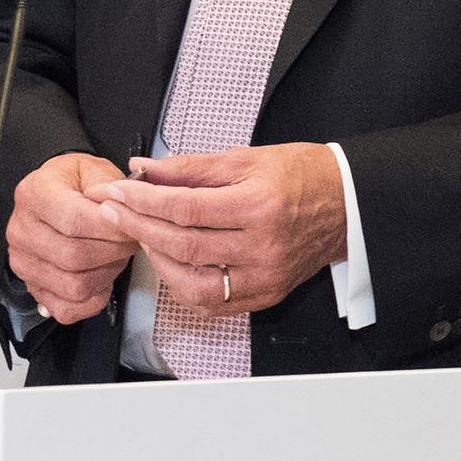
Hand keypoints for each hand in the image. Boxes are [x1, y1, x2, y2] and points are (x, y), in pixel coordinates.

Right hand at [4, 152, 131, 324]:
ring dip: (106, 274)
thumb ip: (112, 188)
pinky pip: (67, 308)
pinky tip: (100, 277)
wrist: (61, 192)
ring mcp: (24, 262)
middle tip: (129, 241)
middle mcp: (22, 230)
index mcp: (35, 194)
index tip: (132, 226)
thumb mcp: (97, 169)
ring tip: (114, 255)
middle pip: (74, 257)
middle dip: (114, 252)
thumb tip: (122, 210)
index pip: (74, 221)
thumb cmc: (79, 183)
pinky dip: (92, 299)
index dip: (111, 229)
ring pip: (73, 285)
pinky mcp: (32, 287)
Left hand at [97, 143, 346, 316]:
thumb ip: (191, 168)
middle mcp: (263, 246)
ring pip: (192, 283)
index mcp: (259, 205)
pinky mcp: (267, 293)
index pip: (184, 208)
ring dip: (158, 262)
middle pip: (183, 245)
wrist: (349, 203)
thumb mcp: (247, 158)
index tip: (116, 191)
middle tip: (111, 211)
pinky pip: (213, 302)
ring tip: (143, 237)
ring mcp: (265, 275)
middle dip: (138, 226)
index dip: (142, 200)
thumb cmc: (302, 175)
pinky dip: (184, 286)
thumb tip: (144, 170)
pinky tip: (172, 264)